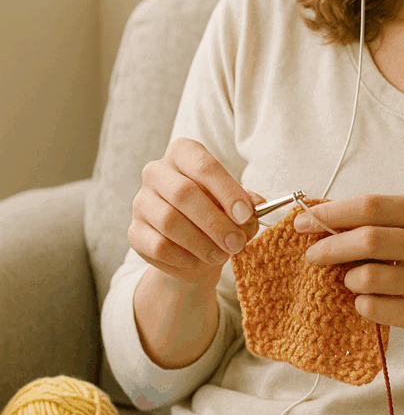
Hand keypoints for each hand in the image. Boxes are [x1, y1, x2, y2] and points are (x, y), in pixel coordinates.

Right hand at [128, 137, 263, 284]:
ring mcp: (141, 201)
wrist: (192, 246)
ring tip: (221, 255)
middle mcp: (156, 172)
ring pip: (170, 222)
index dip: (227, 191)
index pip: (204, 165)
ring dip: (201, 243)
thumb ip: (246, 204)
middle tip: (236, 243)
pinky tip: (197, 261)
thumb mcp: (235, 205)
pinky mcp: (134, 232)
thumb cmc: (216, 213)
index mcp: (183, 153)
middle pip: (184, 193)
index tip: (245, 216)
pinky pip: (158, 246)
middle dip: (215, 222)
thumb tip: (257, 206)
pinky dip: (183, 258)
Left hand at [295, 193, 403, 342]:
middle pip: (366, 240)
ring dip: (348, 279)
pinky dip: (362, 304)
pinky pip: (373, 308)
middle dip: (329, 247)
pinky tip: (371, 300)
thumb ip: (378, 219)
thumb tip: (319, 217)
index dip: (330, 213)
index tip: (303, 221)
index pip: (369, 205)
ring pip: (366, 278)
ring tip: (353, 279)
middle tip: (312, 255)